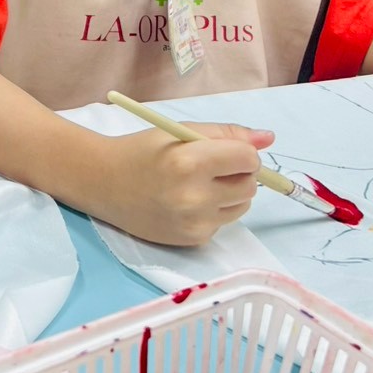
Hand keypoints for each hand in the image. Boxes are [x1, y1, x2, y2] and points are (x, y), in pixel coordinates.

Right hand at [89, 122, 274, 246]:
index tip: (225, 151)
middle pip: (250, 185)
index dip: (241, 152)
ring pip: (242, 206)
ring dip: (230, 193)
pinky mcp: (192, 240)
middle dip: (238, 173)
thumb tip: (268, 138)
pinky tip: (187, 203)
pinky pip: (223, 222)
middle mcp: (194, 197)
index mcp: (190, 162)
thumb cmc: (142, 152)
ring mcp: (194, 223)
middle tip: (211, 167)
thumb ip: (226, 133)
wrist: (104, 184)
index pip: (249, 159)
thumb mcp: (180, 132)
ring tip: (199, 185)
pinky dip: (214, 211)